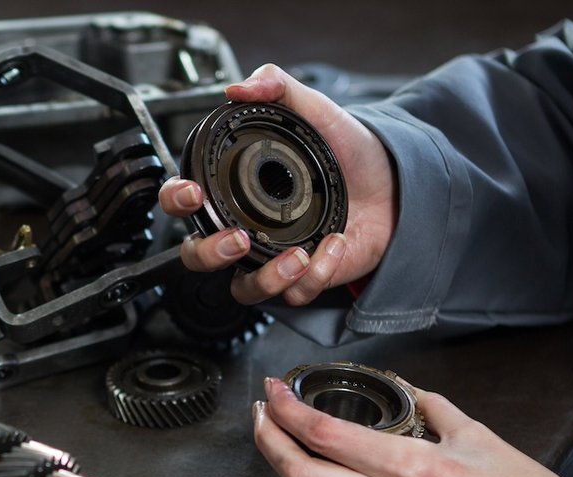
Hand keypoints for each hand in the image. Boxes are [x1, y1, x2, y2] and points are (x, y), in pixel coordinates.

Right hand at [160, 64, 396, 306]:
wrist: (395, 182)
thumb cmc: (347, 152)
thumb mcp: (314, 109)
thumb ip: (276, 86)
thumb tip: (239, 87)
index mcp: (234, 191)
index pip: (184, 202)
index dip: (177, 200)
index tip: (193, 193)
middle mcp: (245, 228)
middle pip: (198, 257)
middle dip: (210, 253)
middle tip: (238, 238)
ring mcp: (272, 257)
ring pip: (243, 290)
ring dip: (265, 279)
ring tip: (297, 257)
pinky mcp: (304, 279)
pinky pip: (295, 294)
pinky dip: (316, 274)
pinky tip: (335, 245)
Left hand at [253, 377, 569, 476]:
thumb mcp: (477, 435)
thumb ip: (432, 407)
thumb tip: (405, 390)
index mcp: (409, 467)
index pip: (324, 435)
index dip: (288, 411)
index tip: (275, 390)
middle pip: (300, 476)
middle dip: (268, 441)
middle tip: (261, 415)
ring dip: (285, 476)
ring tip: (279, 445)